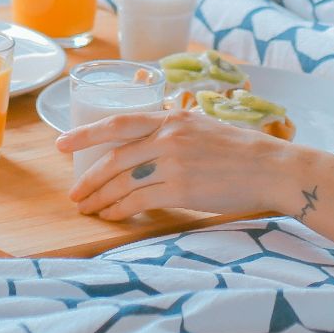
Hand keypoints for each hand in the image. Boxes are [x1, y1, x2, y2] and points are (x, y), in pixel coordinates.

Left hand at [57, 108, 312, 219]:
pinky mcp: (181, 189)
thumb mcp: (202, 127)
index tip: (62, 144)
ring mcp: (173, 163)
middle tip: (74, 193)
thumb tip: (144, 145)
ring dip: (100, 199)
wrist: (271, 168)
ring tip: (87, 209)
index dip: (86, 133)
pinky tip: (112, 216)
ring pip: (122, 182)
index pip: (118, 122)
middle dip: (88, 178)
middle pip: (113, 158)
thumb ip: (172, 132)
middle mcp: (169, 136)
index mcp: (172, 117)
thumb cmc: (240, 150)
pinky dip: (120, 210)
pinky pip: (139, 201)